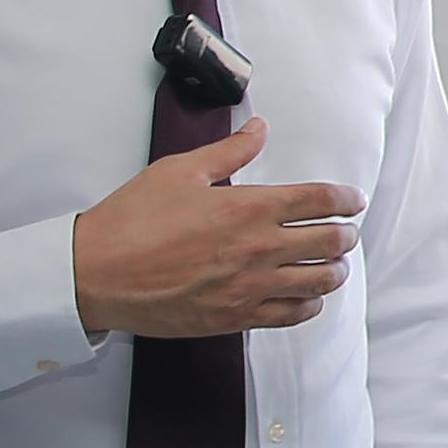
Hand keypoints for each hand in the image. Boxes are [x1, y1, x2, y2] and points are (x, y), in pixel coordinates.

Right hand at [72, 121, 359, 338]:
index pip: (321, 200)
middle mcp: (258, 248)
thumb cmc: (131, 221)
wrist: (94, 275)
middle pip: (331, 242)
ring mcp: (250, 287)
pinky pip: (293, 314)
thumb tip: (258, 130)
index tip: (353, 201)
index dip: (346, 199)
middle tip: (345, 232)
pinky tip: (306, 296)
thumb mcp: (179, 171)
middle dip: (345, 235)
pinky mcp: (235, 317)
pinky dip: (309, 304)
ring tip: (331, 264)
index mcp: (249, 208)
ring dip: (333, 270)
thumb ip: (228, 151)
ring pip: (320, 281)